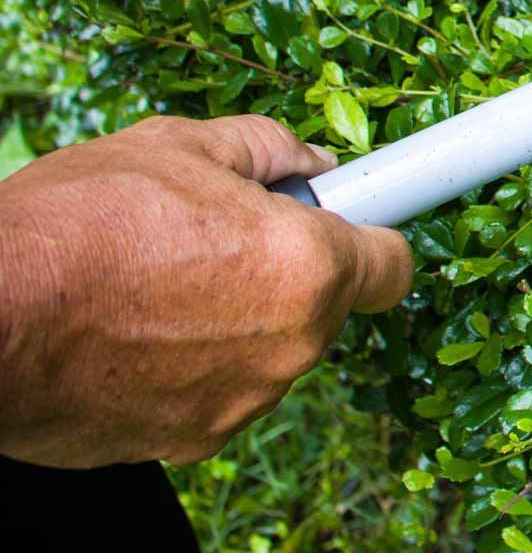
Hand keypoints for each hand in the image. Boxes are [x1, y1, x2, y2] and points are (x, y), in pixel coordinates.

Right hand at [0, 115, 412, 466]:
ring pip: (264, 352)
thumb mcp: (179, 147)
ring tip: (153, 281)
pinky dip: (185, 365)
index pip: (392, 267)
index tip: (349, 219)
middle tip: (212, 236)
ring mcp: (237, 406)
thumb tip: (312, 162)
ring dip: (231, 320)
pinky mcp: (183, 446)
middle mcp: (287, 350)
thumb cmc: (76, 227)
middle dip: (282, 270)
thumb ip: (267, 150)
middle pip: (320, 307)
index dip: (370, 234)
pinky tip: (129, 329)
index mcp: (306, 269)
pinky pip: (211, 393)